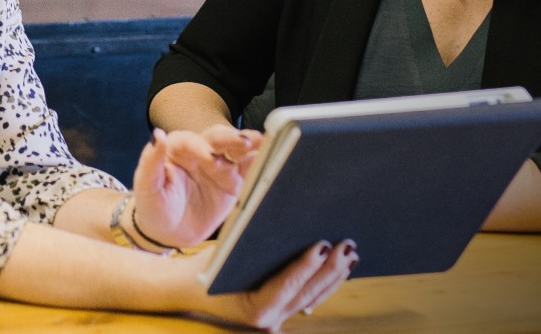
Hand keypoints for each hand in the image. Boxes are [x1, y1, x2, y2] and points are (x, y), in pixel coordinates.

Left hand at [131, 125, 263, 247]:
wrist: (168, 233)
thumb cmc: (153, 207)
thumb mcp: (147, 187)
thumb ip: (151, 161)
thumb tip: (157, 135)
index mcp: (177, 149)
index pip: (190, 141)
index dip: (200, 147)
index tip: (209, 158)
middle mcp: (201, 152)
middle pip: (218, 139)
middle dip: (231, 139)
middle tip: (245, 142)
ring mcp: (219, 167)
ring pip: (236, 150)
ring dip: (250, 145)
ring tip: (264, 142)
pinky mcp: (233, 182)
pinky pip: (248, 170)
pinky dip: (260, 163)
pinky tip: (272, 157)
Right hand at [186, 239, 354, 331]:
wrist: (190, 289)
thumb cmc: (205, 269)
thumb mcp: (223, 254)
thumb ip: (251, 243)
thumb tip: (282, 220)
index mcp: (253, 308)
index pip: (285, 286)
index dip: (306, 266)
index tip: (323, 246)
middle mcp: (268, 319)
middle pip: (306, 293)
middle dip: (330, 270)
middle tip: (347, 246)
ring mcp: (277, 318)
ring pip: (313, 298)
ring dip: (334, 277)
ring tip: (350, 254)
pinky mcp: (283, 311)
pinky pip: (309, 299)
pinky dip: (326, 283)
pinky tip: (340, 268)